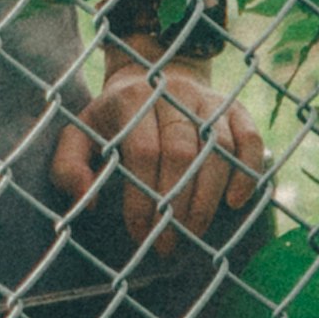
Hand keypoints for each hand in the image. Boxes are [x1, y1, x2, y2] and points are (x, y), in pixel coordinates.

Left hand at [53, 53, 265, 248]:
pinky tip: (234, 202)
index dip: (142, 198)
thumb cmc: (114, 118)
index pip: (143, 152)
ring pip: (218, 149)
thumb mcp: (80, 134)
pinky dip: (247, 171)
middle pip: (183, 152)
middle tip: (169, 243)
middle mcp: (174, 92)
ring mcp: (209, 99)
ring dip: (208, 197)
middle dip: (177, 204)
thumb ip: (68, 166)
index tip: (139, 233)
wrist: (153, 74)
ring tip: (194, 232)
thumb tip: (86, 202)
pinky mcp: (235, 108)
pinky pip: (249, 139)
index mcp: (133, 97)